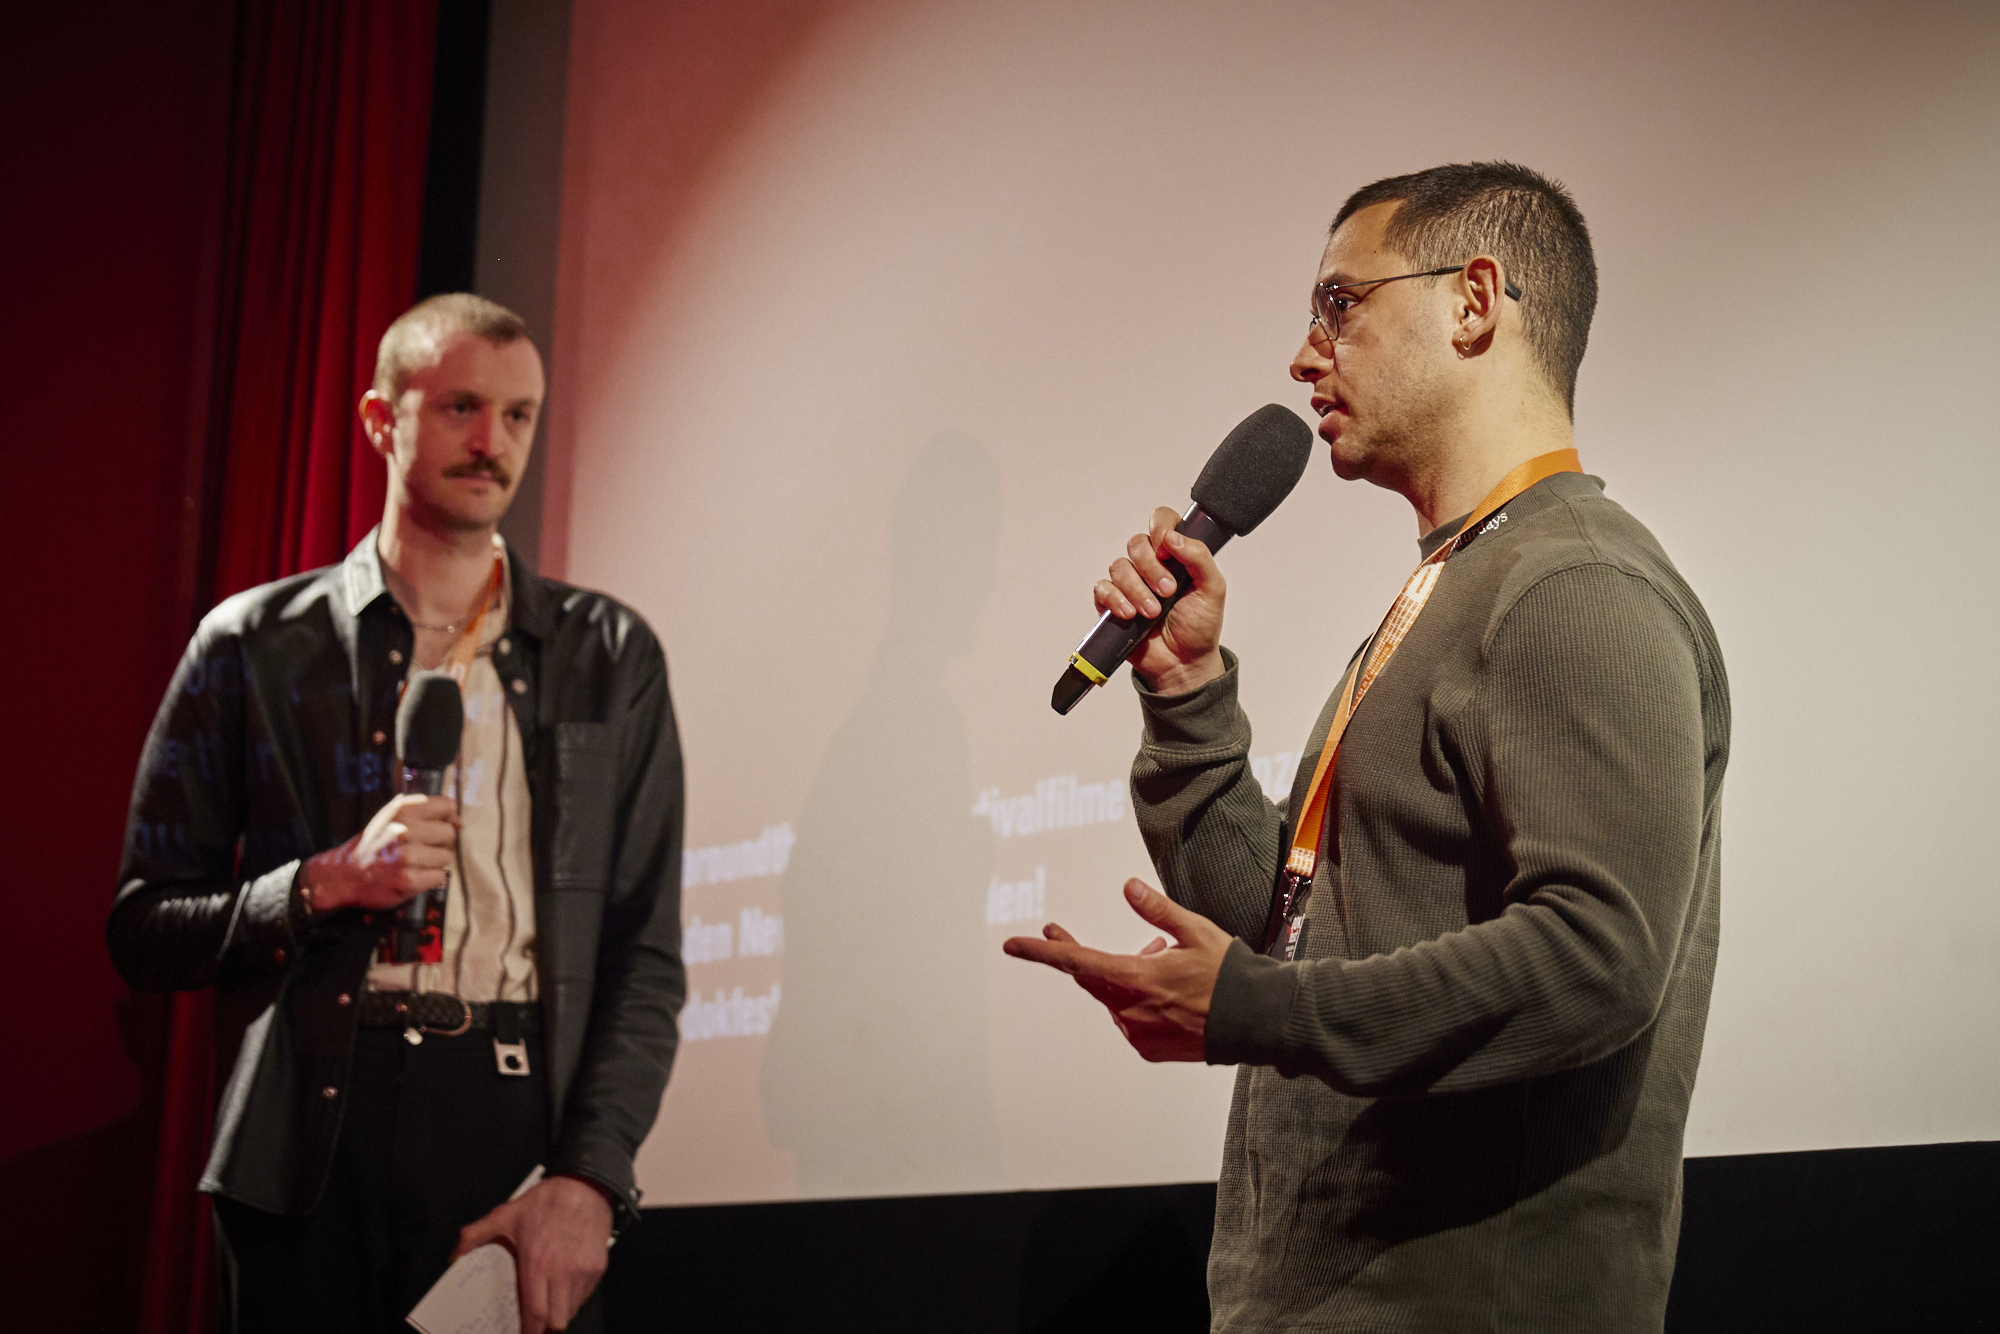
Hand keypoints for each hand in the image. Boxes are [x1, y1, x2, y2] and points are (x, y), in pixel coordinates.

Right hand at [299, 792, 456, 913]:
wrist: (339, 876)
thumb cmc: (369, 846)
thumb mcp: (387, 818)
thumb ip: (420, 812)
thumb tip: (457, 819)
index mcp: (402, 812)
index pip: (447, 806)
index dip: (450, 817)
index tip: (443, 826)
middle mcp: (406, 830)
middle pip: (449, 833)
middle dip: (439, 843)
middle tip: (422, 850)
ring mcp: (407, 857)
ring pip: (446, 857)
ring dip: (434, 862)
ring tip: (415, 865)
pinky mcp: (408, 881)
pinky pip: (440, 877)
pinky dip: (430, 879)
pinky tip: (414, 877)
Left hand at [452, 1175, 613, 1333]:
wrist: (584, 1186)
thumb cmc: (548, 1201)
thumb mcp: (506, 1215)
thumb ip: (475, 1234)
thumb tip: (456, 1254)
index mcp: (538, 1263)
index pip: (536, 1313)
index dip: (529, 1331)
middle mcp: (563, 1272)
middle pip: (557, 1321)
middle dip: (545, 1328)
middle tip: (534, 1323)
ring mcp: (583, 1271)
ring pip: (572, 1311)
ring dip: (559, 1313)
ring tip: (548, 1303)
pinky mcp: (597, 1267)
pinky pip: (585, 1296)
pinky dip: (573, 1298)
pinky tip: (563, 1285)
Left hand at [1003, 879, 1231, 1061]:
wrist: (1256, 1022)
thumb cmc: (1228, 975)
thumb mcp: (1194, 931)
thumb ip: (1156, 910)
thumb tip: (1128, 887)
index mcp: (1136, 979)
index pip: (1075, 962)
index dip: (1042, 952)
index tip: (1013, 944)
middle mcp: (1129, 1010)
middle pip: (1087, 977)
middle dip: (1073, 952)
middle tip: (1057, 929)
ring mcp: (1137, 1033)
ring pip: (1111, 996)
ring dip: (1120, 975)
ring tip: (1156, 957)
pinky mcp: (1147, 1049)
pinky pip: (1128, 1017)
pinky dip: (1135, 999)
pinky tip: (1163, 988)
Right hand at [1092, 507, 1227, 694]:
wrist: (1184, 663)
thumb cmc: (1199, 626)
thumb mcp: (1213, 589)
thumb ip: (1199, 557)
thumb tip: (1173, 537)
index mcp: (1175, 555)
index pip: (1161, 521)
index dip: (1160, 527)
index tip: (1167, 548)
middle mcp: (1151, 564)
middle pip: (1136, 543)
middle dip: (1151, 568)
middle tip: (1168, 591)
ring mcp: (1130, 583)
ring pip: (1119, 566)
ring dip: (1137, 589)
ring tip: (1153, 612)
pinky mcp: (1112, 603)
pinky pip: (1103, 588)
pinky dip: (1116, 599)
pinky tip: (1130, 614)